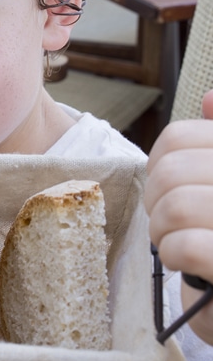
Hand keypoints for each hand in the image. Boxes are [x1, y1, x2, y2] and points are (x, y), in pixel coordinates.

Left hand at [145, 90, 212, 343]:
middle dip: (155, 203)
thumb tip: (211, 98)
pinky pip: (188, 245)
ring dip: (161, 231)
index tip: (166, 189)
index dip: (156, 165)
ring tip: (174, 244)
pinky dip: (174, 255)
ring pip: (175, 206)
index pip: (178, 138)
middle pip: (171, 171)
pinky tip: (183, 263)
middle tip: (167, 225)